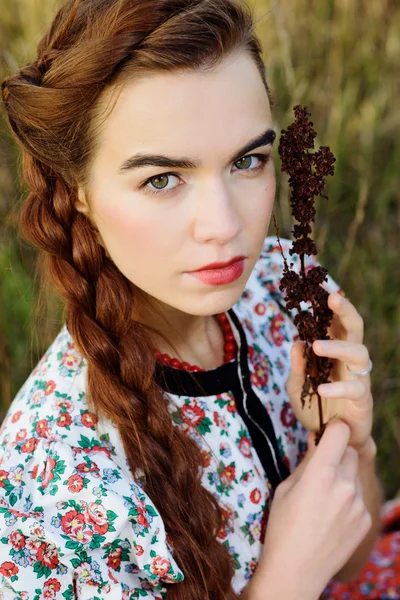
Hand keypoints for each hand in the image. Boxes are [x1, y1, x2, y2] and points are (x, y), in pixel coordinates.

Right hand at [257, 420, 371, 596]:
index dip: (333, 429)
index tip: (326, 434)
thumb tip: (317, 439)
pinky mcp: (366, 520)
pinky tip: (331, 516)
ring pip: (355, 475)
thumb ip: (306, 461)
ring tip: (324, 499)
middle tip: (321, 469)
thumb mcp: (285, 487)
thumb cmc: (282, 526)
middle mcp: (345, 485)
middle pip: (350, 452)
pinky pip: (359, 497)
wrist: (296, 570)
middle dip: (338, 455)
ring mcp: (358, 504)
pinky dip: (348, 499)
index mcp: (321, 473)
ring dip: (344, 478)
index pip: (340, 432)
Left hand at [286, 292, 372, 451]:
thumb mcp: (297, 387)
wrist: (331, 441)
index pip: (334, 322)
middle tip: (332, 297)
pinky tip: (321, 389)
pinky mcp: (363, 400)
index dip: (330, 304)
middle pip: (355, 328)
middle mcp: (348, 360)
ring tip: (316, 346)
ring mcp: (358, 378)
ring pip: (359, 352)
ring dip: (338, 346)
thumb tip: (296, 342)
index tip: (319, 286)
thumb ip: (296, 367)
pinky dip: (337, 388)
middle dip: (346, 310)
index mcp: (334, 351)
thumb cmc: (314, 409)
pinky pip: (355, 388)